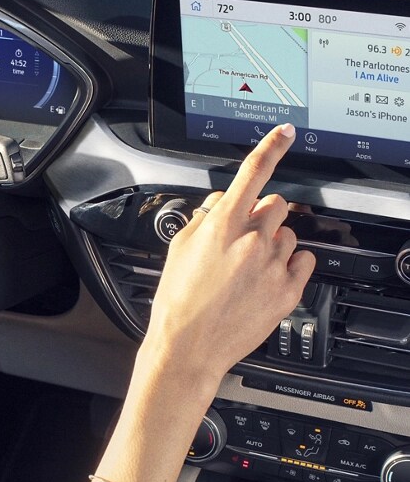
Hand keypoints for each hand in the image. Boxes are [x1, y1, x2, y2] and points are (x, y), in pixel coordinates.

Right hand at [144, 124, 314, 395]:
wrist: (188, 349)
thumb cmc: (178, 304)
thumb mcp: (178, 250)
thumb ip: (202, 218)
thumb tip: (218, 201)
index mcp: (222, 225)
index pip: (253, 172)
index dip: (272, 146)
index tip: (285, 132)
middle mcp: (252, 241)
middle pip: (276, 204)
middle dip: (263, 216)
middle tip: (245, 239)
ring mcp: (272, 266)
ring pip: (289, 234)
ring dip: (275, 243)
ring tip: (250, 269)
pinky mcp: (287, 291)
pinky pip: (304, 261)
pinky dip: (291, 265)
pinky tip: (268, 278)